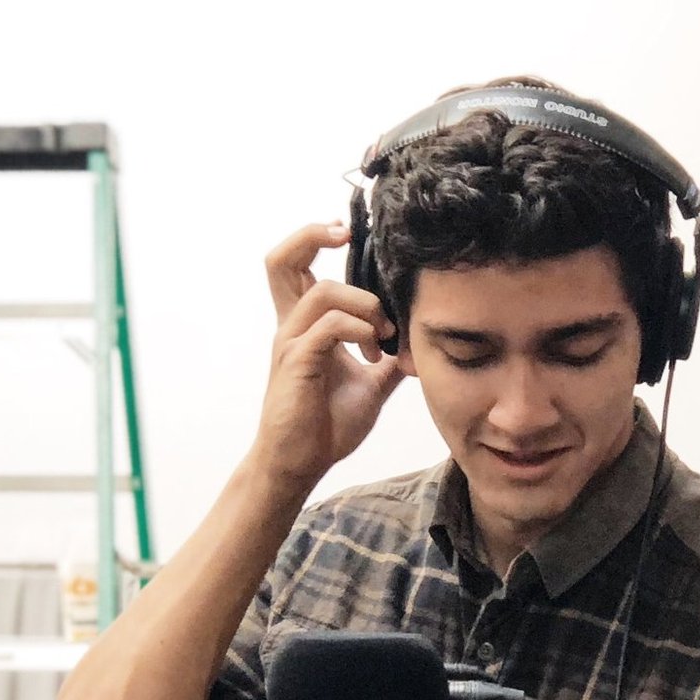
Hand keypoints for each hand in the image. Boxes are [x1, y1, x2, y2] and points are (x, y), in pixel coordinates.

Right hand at [251, 222, 405, 499]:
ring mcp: (291, 343)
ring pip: (321, 291)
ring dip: (364, 304)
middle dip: (314, 234)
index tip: (351, 235)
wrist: (300, 464)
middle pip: (282, 260)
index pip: (296, 264)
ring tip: (385, 333)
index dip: (317, 237)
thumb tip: (417, 347)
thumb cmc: (325, 425)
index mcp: (305, 324)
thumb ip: (389, 360)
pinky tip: (377, 353)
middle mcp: (292, 326)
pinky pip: (329, 327)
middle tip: (348, 236)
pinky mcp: (298, 364)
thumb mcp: (370, 386)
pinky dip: (360, 330)